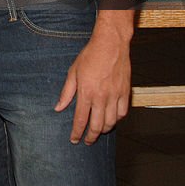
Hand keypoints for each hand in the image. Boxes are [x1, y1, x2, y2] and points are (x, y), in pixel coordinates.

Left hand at [54, 24, 131, 144]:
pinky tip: (111, 119)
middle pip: (97, 126)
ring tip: (98, 131)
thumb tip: (58, 108)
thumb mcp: (73, 72)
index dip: (76, 133)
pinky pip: (122, 113)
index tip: (74, 140)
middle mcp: (101, 97)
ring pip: (111, 122)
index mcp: (86, 92)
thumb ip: (66, 92)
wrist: (111, 44)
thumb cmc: (90, 55)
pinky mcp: (125, 92)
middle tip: (87, 141)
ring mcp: (115, 95)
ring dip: (104, 130)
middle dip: (91, 137)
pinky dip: (117, 120)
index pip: (80, 120)